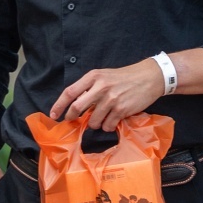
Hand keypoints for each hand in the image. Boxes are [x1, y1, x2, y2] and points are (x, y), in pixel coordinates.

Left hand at [50, 59, 166, 127]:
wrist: (149, 77)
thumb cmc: (124, 78)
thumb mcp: (104, 76)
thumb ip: (89, 88)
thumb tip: (74, 106)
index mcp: (93, 76)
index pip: (70, 92)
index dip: (59, 105)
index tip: (54, 115)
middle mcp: (100, 87)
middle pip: (77, 107)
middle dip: (72, 117)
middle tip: (73, 121)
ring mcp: (111, 99)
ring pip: (93, 121)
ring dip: (95, 124)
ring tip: (102, 117)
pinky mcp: (121, 109)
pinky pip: (107, 125)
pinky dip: (108, 126)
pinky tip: (114, 119)